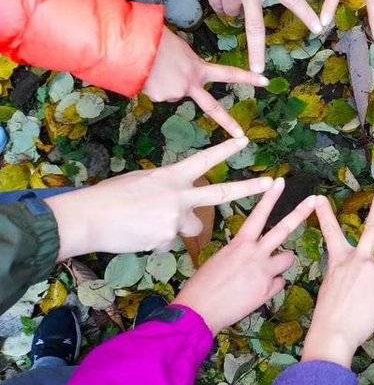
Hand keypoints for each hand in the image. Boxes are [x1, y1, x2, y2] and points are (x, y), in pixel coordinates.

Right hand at [46, 138, 272, 258]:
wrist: (91, 217)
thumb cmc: (110, 197)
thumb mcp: (142, 183)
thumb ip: (166, 189)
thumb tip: (177, 201)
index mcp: (171, 176)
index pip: (204, 160)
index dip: (225, 150)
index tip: (244, 141)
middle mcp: (179, 194)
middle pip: (221, 193)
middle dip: (249, 188)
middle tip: (270, 182)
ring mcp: (176, 217)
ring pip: (190, 228)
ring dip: (175, 228)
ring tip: (145, 225)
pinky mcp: (168, 237)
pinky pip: (168, 243)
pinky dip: (154, 242)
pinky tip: (137, 236)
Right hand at [145, 28, 266, 137]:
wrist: (133, 46)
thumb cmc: (156, 38)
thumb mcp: (179, 47)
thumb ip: (187, 63)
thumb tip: (182, 72)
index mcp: (198, 68)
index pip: (229, 74)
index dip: (247, 78)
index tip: (265, 81)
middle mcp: (190, 84)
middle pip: (212, 107)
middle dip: (228, 123)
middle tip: (241, 136)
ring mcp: (175, 93)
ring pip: (173, 93)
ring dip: (165, 83)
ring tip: (154, 68)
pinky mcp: (160, 98)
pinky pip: (158, 93)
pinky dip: (152, 86)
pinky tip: (146, 75)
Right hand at [177, 179, 316, 333]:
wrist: (199, 311)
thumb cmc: (202, 285)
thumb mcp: (220, 260)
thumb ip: (240, 253)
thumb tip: (251, 253)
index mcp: (239, 243)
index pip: (258, 214)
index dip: (271, 197)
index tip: (281, 182)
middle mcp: (255, 253)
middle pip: (284, 229)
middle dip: (300, 213)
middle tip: (314, 200)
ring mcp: (264, 272)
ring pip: (288, 259)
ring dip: (281, 263)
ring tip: (266, 271)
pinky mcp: (267, 291)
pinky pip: (280, 283)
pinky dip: (272, 286)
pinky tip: (257, 291)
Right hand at [302, 186, 373, 366]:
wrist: (334, 332)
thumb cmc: (331, 317)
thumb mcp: (335, 287)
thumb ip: (353, 274)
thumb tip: (371, 276)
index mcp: (338, 261)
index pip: (331, 232)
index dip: (325, 214)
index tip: (319, 198)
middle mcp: (356, 258)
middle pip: (372, 228)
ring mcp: (373, 266)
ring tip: (364, 305)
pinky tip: (373, 307)